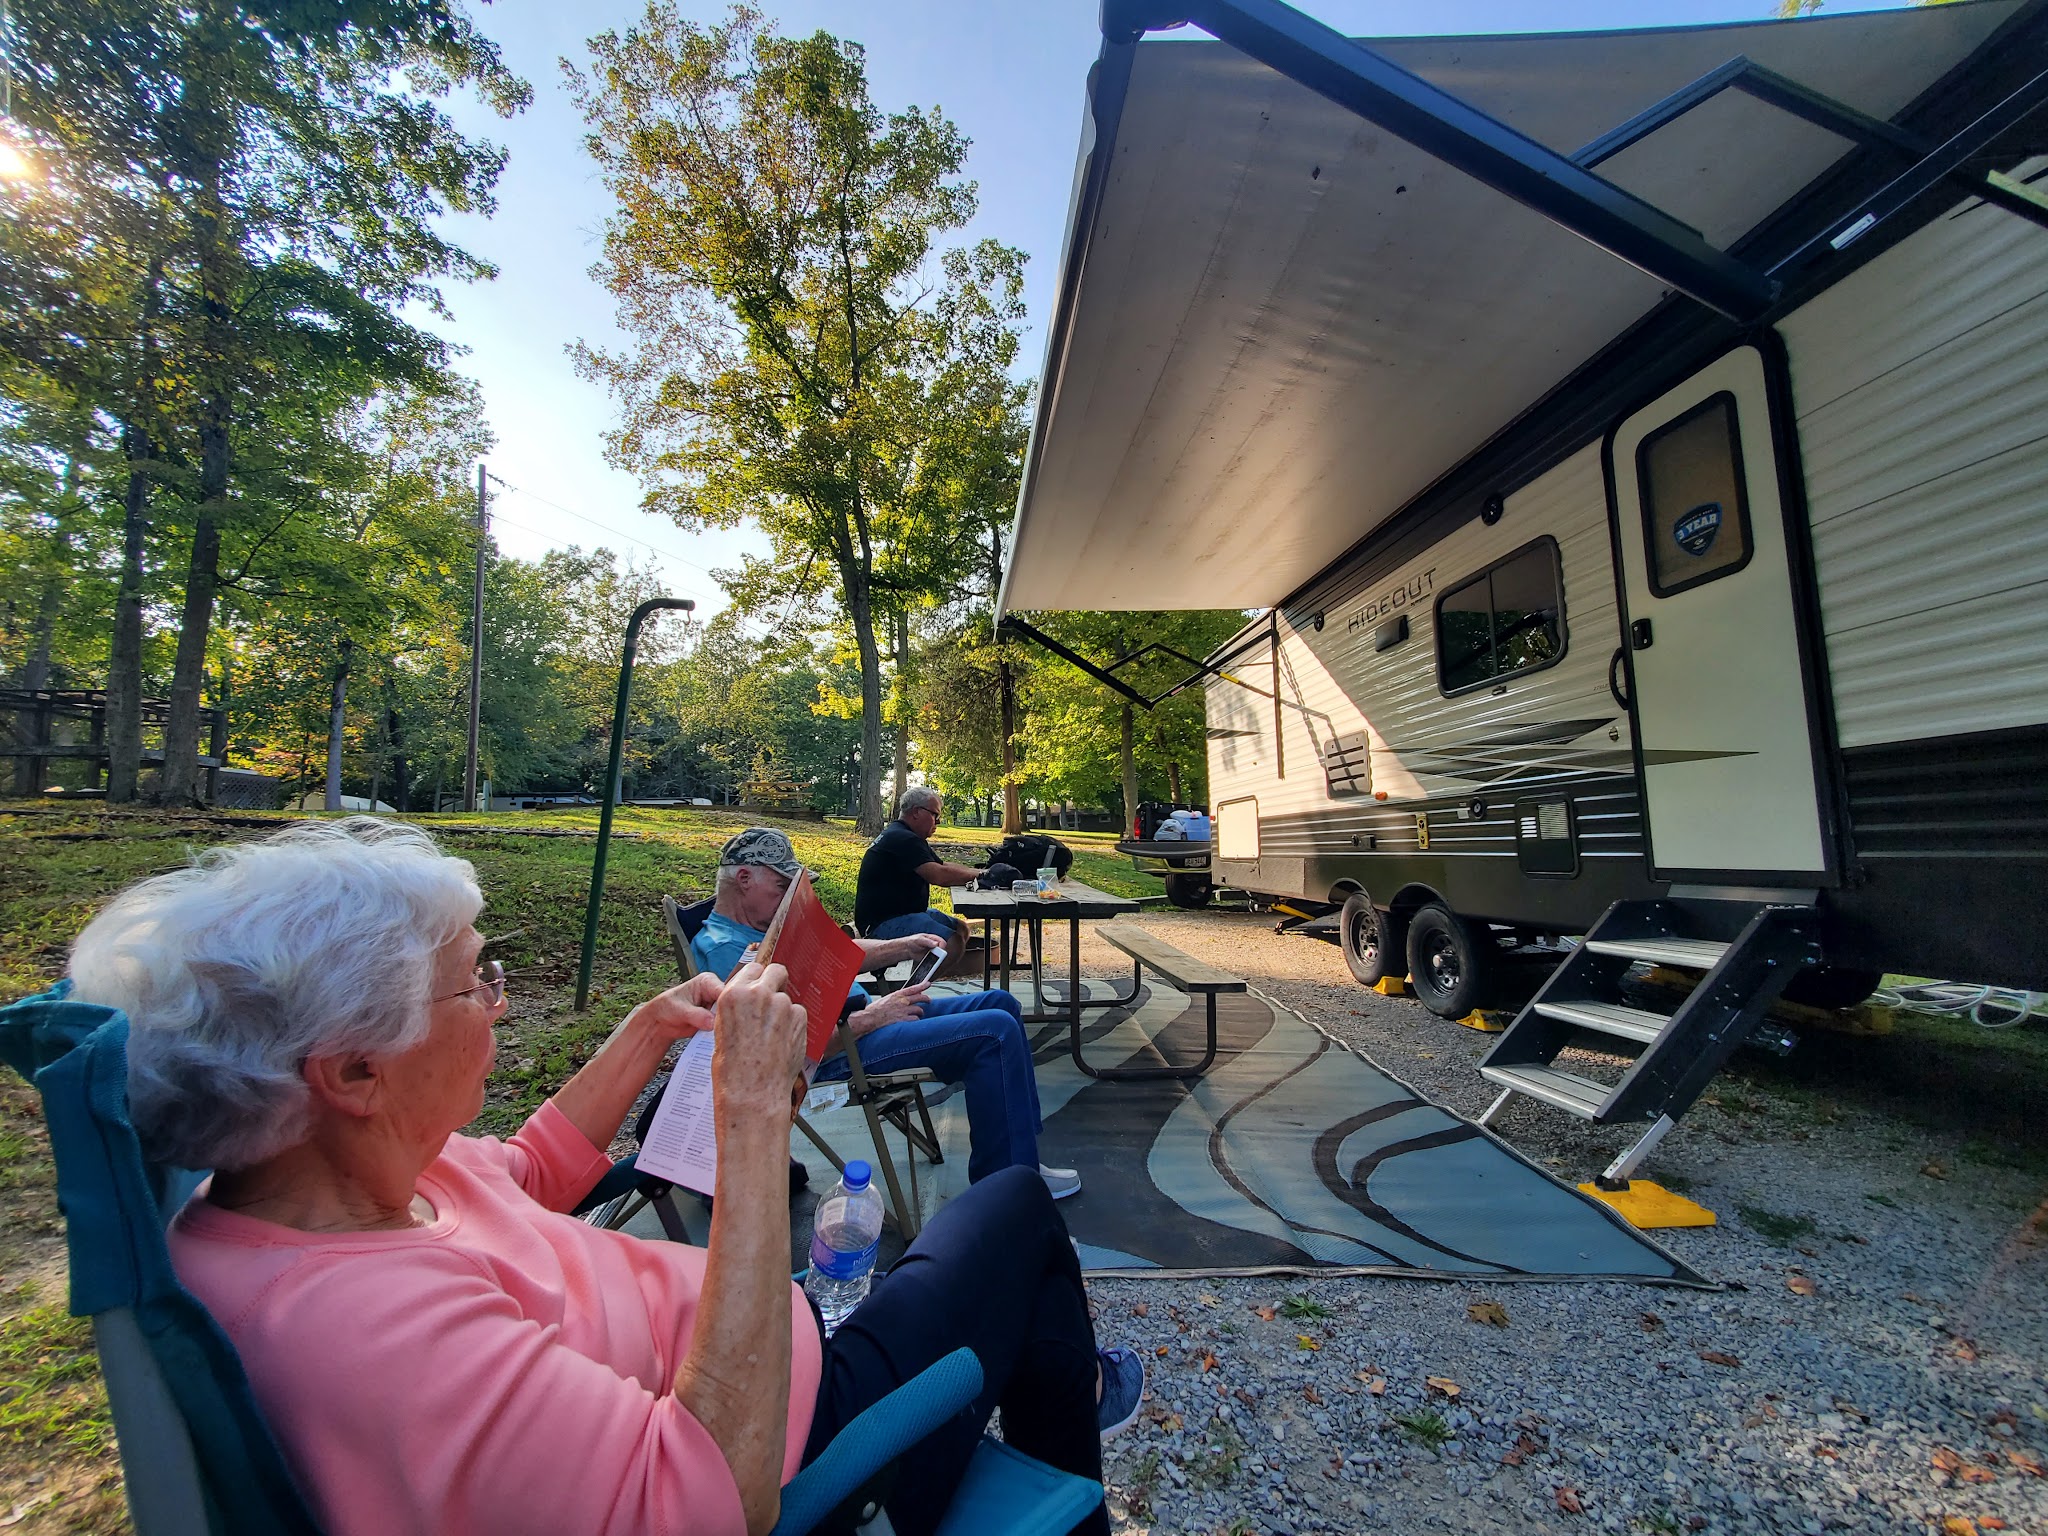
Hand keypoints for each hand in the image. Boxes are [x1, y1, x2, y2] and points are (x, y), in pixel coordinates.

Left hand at [627, 972, 722, 1043]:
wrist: (661, 1020)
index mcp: (708, 981)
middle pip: (731, 1003)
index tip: (729, 1017)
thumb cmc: (667, 1007)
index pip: (725, 991)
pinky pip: (724, 1025)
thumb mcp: (680, 1010)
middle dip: (729, 1016)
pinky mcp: (716, 1019)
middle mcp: (715, 992)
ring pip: (730, 1015)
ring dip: (726, 1026)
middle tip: (726, 1030)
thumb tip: (712, 1023)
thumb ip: (697, 1015)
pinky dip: (722, 1032)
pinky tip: (721, 1039)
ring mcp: (717, 1006)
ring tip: (723, 1036)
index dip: (729, 1004)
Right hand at [710, 964, 807, 1118]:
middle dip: (776, 983)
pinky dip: (794, 1025)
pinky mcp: (798, 1017)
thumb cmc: (733, 1068)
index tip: (761, 986)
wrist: (751, 1091)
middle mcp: (757, 993)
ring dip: (784, 1011)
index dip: (758, 979)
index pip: (753, 969)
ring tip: (773, 1036)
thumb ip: (739, 1008)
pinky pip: (798, 1014)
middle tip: (773, 1002)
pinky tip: (783, 1042)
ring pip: (787, 997)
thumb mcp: (722, 1029)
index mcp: (733, 995)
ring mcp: (780, 1004)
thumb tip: (752, 999)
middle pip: (776, 971)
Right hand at [848, 981, 928, 1039]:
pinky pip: (915, 1020)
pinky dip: (915, 1021)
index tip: (927, 984)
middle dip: (926, 999)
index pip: (913, 988)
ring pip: (919, 1010)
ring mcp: (904, 1011)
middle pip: (920, 998)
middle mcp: (903, 1002)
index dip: (922, 986)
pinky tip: (913, 1022)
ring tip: (918, 1015)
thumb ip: (895, 999)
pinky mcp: (904, 1020)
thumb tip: (901, 999)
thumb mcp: (885, 999)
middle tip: (928, 1001)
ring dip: (920, 1013)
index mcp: (897, 995)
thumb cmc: (875, 1010)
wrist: (871, 1018)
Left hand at [886, 932, 942, 967]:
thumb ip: (928, 941)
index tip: (939, 949)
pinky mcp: (930, 959)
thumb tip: (936, 944)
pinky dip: (932, 963)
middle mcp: (935, 946)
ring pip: (939, 957)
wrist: (907, 949)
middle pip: (942, 951)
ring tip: (930, 959)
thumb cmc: (913, 941)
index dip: (942, 946)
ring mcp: (933, 953)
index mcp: (934, 939)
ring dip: (936, 960)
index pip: (942, 942)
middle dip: (940, 954)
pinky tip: (928, 962)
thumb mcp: (919, 939)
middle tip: (935, 955)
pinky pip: (934, 962)